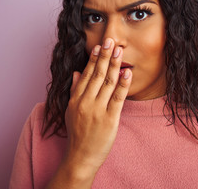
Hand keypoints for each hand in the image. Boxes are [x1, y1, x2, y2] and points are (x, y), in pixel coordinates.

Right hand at [56, 38, 131, 185]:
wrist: (80, 156)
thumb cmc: (77, 133)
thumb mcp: (70, 111)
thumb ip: (74, 91)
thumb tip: (76, 72)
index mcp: (76, 100)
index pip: (86, 75)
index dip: (93, 59)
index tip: (99, 46)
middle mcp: (85, 103)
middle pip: (96, 75)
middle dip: (105, 57)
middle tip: (111, 40)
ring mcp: (97, 111)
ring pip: (107, 83)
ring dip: (114, 65)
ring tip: (119, 50)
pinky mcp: (109, 120)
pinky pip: (117, 98)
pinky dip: (122, 84)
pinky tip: (127, 72)